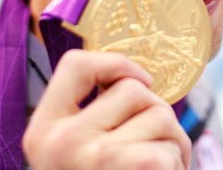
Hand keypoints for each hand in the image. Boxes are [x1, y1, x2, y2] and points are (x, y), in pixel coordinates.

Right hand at [23, 49, 191, 169]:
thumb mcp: (67, 153)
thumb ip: (87, 117)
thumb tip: (137, 78)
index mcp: (44, 130)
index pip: (75, 64)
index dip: (116, 63)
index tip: (139, 81)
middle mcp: (65, 141)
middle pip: (134, 90)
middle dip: (156, 111)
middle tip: (154, 139)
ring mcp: (98, 157)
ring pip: (161, 115)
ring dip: (173, 139)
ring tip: (158, 165)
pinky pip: (171, 147)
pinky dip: (178, 164)